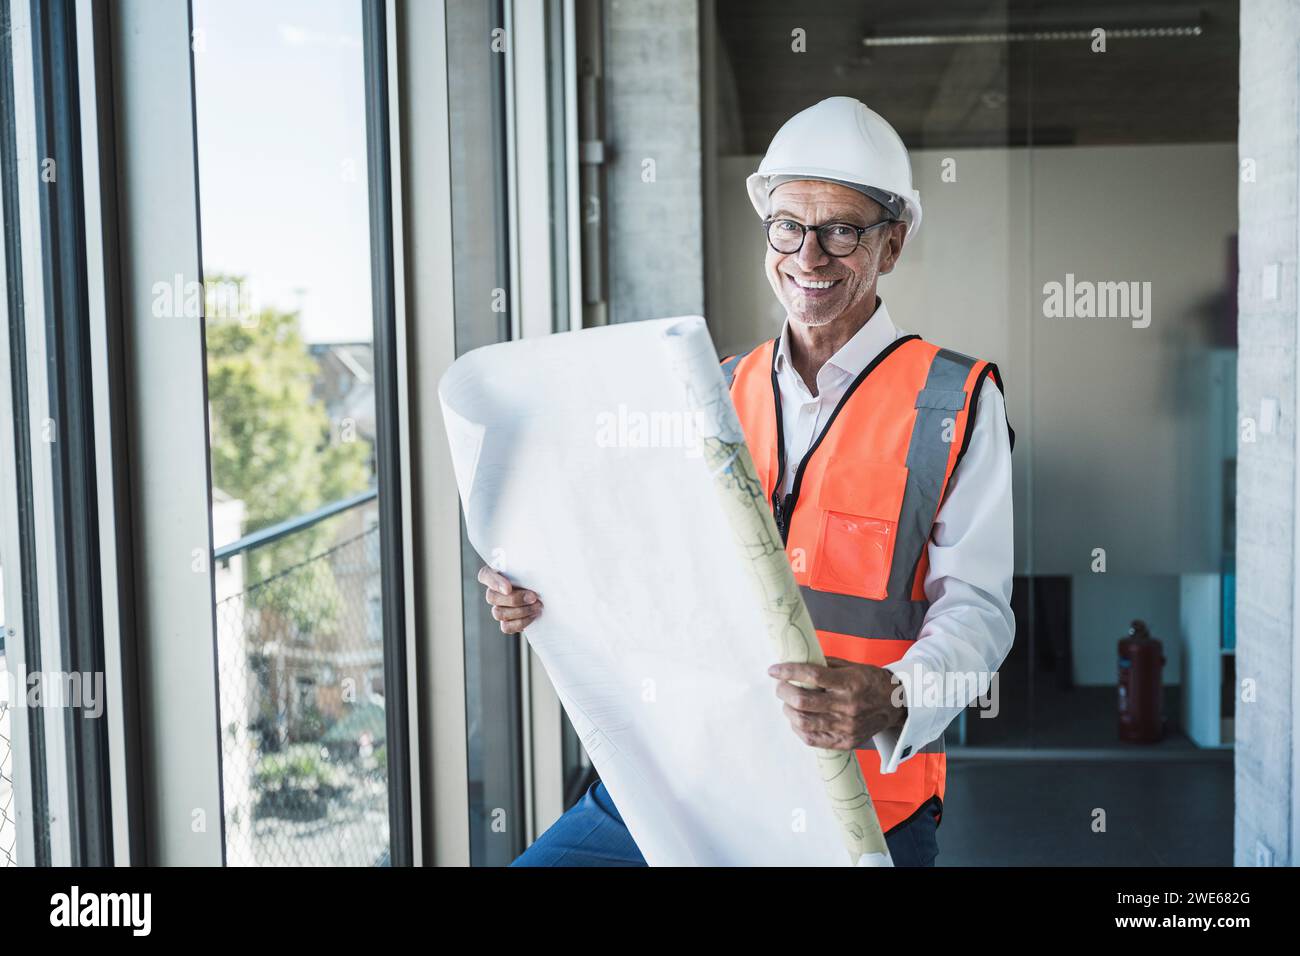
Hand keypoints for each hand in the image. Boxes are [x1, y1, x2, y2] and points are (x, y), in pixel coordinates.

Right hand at [478, 565, 542, 634]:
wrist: (547, 596)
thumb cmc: (539, 577)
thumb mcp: (535, 567)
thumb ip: (529, 566)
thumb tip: (531, 565)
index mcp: (497, 573)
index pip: (485, 575)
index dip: (494, 582)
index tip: (508, 588)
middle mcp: (494, 591)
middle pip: (492, 597)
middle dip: (515, 599)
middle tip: (533, 597)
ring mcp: (498, 608)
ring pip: (498, 613)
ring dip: (520, 611)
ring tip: (537, 606)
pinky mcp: (506, 622)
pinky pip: (506, 627)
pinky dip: (521, 623)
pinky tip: (533, 615)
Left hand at [767, 658, 905, 750]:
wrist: (896, 705)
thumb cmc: (870, 681)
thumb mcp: (852, 666)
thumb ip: (824, 665)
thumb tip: (795, 660)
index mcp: (850, 683)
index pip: (811, 675)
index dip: (788, 672)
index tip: (773, 670)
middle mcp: (848, 707)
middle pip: (803, 701)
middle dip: (783, 691)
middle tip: (780, 686)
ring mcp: (847, 727)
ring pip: (803, 722)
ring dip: (788, 710)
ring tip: (787, 702)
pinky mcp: (845, 742)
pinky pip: (811, 739)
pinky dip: (797, 727)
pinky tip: (796, 717)